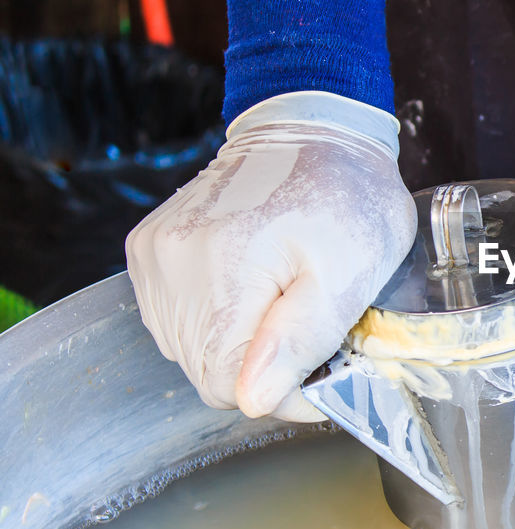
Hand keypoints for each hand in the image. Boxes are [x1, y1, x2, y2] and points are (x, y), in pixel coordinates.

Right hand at [126, 92, 415, 420]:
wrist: (316, 130)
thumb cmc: (345, 196)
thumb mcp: (351, 272)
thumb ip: (303, 340)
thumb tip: (254, 399)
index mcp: (222, 271)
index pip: (227, 384)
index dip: (278, 389)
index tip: (321, 362)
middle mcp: (171, 264)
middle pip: (205, 370)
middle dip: (261, 362)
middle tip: (307, 320)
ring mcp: (154, 254)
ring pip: (188, 347)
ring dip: (237, 338)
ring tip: (281, 295)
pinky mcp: (148, 247)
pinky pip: (174, 316)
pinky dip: (213, 314)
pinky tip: (251, 283)